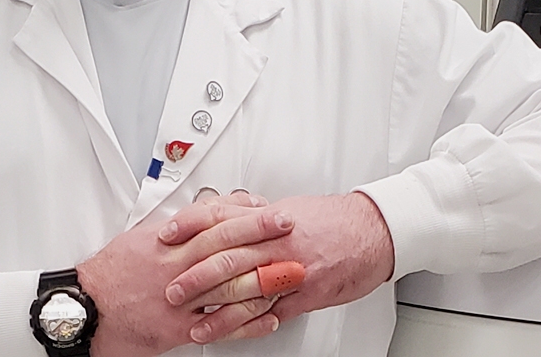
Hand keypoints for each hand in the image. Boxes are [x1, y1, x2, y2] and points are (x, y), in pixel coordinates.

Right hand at [76, 193, 292, 356]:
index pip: (212, 219)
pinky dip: (247, 323)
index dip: (244, 213)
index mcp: (167, 242)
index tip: (267, 208)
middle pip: (226, 245)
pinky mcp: (178, 328)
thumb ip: (176, 228)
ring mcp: (179, 298)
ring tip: (289, 272)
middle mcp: (176, 267)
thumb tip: (203, 213)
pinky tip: (267, 318)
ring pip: (228, 285)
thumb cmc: (111, 274)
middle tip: (287, 227)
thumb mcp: (141, 238)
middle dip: (261, 235)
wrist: (86, 307)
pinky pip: (220, 325)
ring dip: (263, 278)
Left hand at [161, 193, 393, 322]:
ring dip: (217, 309)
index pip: (221, 217)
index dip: (190, 226)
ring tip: (194, 323)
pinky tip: (231, 332)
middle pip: (228, 257)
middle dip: (195, 275)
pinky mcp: (306, 293)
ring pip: (246, 290)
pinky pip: (272, 311)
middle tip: (171, 289)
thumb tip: (225, 212)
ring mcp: (291, 269)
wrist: (374, 231)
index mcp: (269, 218)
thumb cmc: (333, 220)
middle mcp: (277, 241)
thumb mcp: (289, 208)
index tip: (166, 236)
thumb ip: (255, 214)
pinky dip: (249, 324)